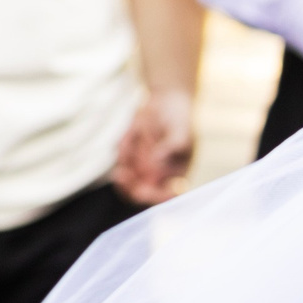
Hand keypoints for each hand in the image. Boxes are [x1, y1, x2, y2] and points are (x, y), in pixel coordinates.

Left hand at [111, 88, 194, 206]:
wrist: (169, 104)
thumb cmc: (181, 122)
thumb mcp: (182, 134)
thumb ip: (171, 149)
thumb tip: (156, 162)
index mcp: (176, 179)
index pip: (165, 198)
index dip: (153, 197)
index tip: (142, 190)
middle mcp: (158, 179)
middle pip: (139, 195)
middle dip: (129, 188)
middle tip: (122, 174)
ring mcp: (142, 169)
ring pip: (125, 180)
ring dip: (124, 165)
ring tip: (136, 139)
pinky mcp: (129, 157)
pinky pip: (120, 158)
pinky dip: (124, 145)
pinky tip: (135, 131)